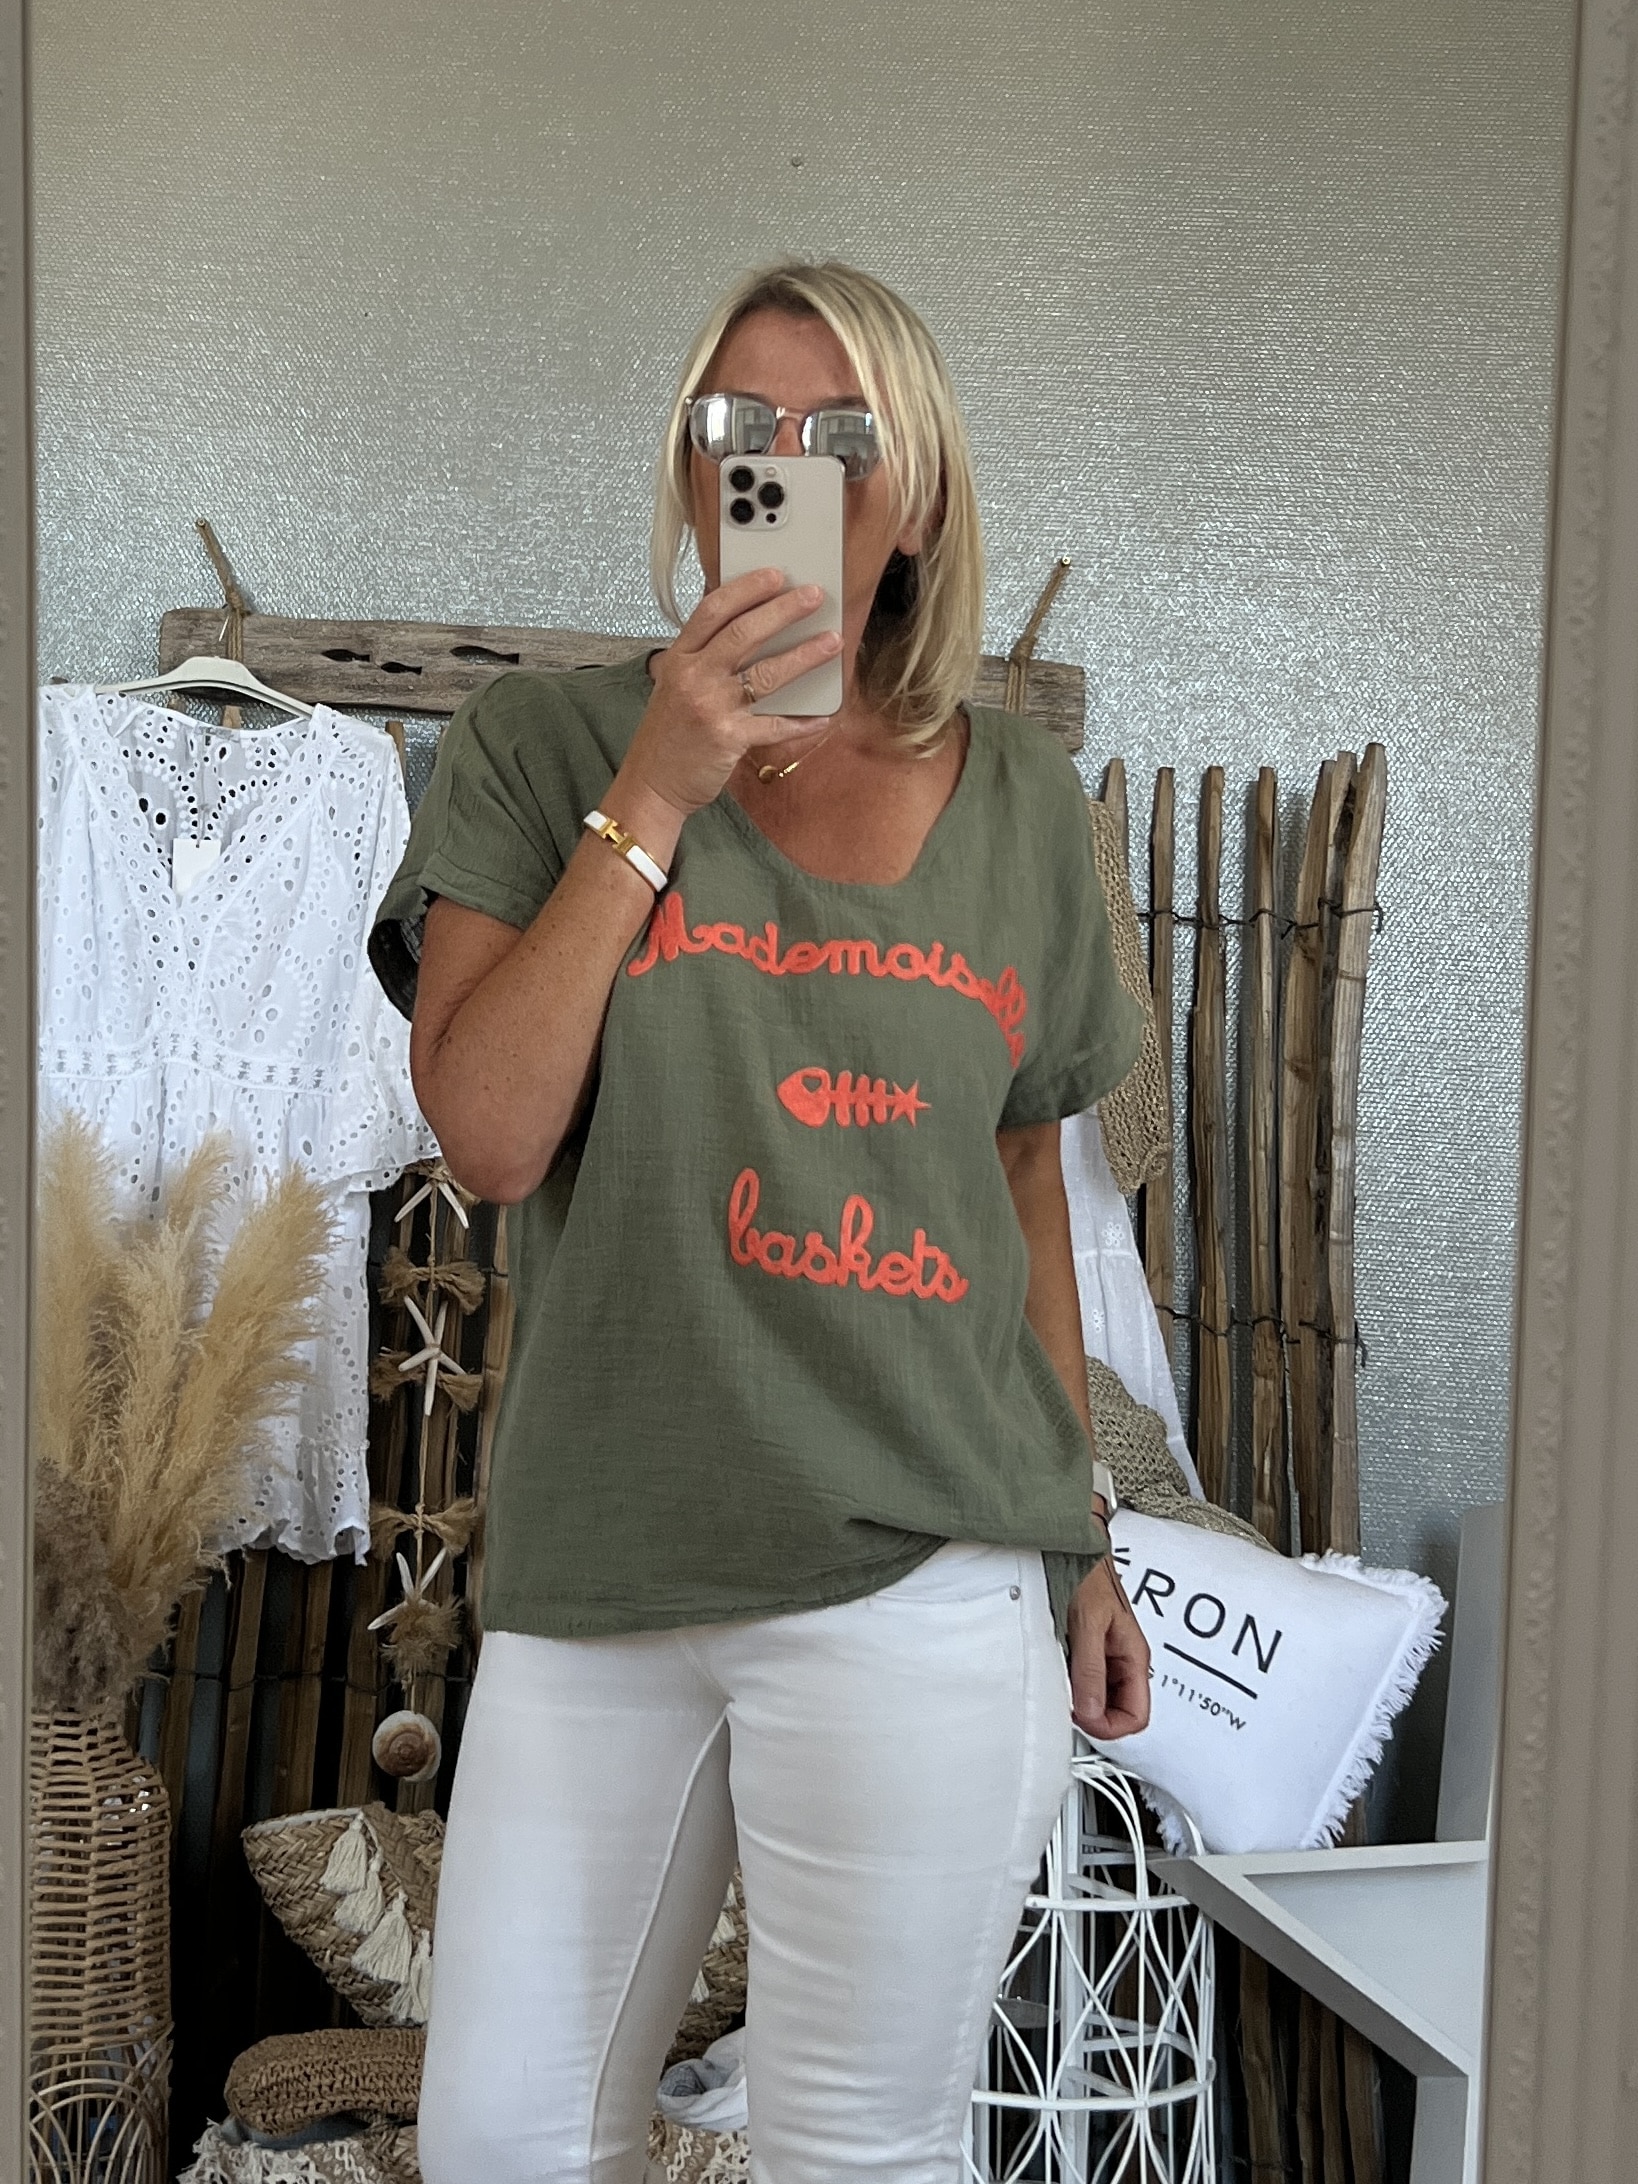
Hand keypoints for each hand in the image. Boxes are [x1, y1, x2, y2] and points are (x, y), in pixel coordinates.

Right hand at [616, 569, 845, 822]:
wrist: (651, 784)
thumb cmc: (667, 736)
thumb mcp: (673, 686)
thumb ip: (702, 659)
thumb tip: (748, 633)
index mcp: (678, 659)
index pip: (712, 611)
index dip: (746, 588)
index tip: (775, 574)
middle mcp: (693, 677)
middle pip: (743, 632)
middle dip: (783, 610)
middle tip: (812, 595)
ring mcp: (711, 707)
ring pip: (765, 673)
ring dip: (804, 655)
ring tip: (832, 641)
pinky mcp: (729, 738)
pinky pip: (775, 725)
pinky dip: (802, 722)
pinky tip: (824, 716)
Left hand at [1067, 1558, 1150, 1739]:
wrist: (1076, 1551)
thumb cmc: (1090, 1576)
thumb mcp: (1088, 1624)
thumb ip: (1090, 1669)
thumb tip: (1090, 1711)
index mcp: (1134, 1657)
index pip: (1136, 1715)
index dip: (1110, 1727)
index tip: (1084, 1721)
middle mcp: (1124, 1660)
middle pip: (1119, 1712)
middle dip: (1095, 1717)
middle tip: (1069, 1709)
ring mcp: (1107, 1657)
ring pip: (1101, 1699)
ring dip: (1082, 1701)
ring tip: (1062, 1690)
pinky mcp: (1090, 1650)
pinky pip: (1085, 1681)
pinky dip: (1072, 1685)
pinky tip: (1058, 1675)